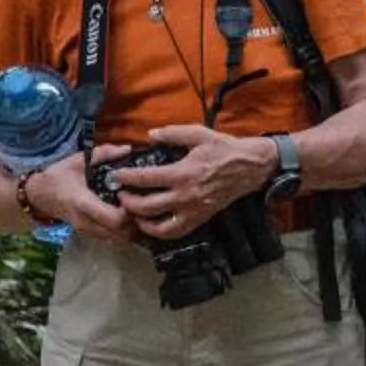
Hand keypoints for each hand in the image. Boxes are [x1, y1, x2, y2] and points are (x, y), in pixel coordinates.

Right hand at [30, 153, 137, 245]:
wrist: (39, 195)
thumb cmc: (60, 175)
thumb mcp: (79, 159)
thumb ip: (104, 153)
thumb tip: (128, 149)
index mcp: (83, 203)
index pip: (114, 219)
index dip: (129, 210)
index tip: (130, 194)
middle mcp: (86, 222)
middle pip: (121, 234)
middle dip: (135, 220)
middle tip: (138, 202)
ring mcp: (88, 231)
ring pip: (119, 239)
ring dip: (131, 227)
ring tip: (133, 208)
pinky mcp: (90, 234)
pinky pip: (112, 238)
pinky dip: (124, 230)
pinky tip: (125, 214)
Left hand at [113, 126, 270, 240]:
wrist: (250, 167)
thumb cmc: (224, 148)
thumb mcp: (198, 133)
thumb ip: (172, 133)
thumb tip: (150, 135)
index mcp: (183, 173)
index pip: (146, 178)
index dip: (126, 177)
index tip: (115, 175)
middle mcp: (186, 195)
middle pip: (147, 206)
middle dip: (128, 202)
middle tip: (120, 195)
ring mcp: (193, 210)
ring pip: (159, 226)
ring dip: (141, 221)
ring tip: (132, 212)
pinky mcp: (200, 219)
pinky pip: (176, 232)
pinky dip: (159, 232)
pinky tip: (151, 224)